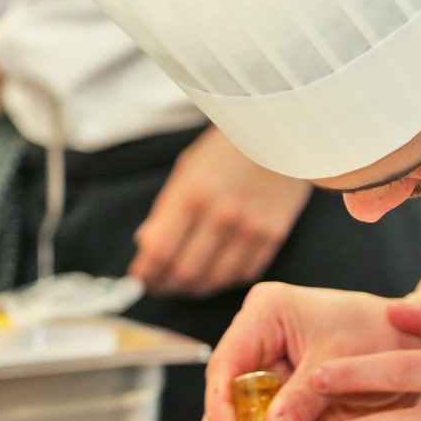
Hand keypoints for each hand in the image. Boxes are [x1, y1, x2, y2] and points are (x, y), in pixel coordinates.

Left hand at [129, 126, 312, 296]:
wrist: (279, 132)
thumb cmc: (229, 148)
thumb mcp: (188, 170)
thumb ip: (167, 210)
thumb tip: (147, 245)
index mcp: (192, 195)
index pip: (160, 252)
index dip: (147, 273)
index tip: (141, 278)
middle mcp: (221, 216)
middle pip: (186, 272)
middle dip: (168, 285)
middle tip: (161, 286)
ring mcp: (251, 228)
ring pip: (216, 279)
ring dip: (197, 288)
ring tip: (187, 285)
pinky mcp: (274, 234)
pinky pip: (246, 273)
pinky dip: (228, 280)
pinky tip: (218, 273)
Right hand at [199, 283, 420, 420]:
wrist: (411, 342)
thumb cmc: (383, 333)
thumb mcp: (345, 363)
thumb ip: (305, 399)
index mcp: (266, 313)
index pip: (227, 365)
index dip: (223, 408)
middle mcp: (256, 339)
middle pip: (222, 395)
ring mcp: (265, 369)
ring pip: (233, 417)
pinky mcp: (278, 396)